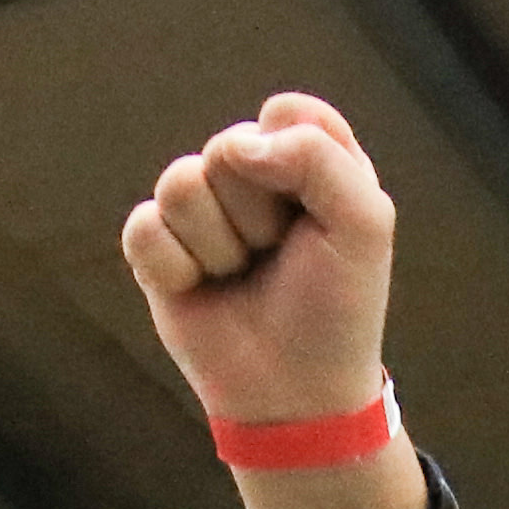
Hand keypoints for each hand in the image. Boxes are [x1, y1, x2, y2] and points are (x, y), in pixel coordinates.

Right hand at [121, 94, 429, 508]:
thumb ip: (319, 156)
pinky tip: (201, 290)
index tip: (318, 216)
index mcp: (305, 158)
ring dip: (217, 243)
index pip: (284, 113)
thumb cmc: (337, 308)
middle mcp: (249, 175)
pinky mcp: (157, 250)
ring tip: (241, 274)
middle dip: (257, 212)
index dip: (297, 163)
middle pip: (226, 147)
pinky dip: (175, 268)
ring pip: (179, 183)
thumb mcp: (364, 223)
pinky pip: (143, 227)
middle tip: (278, 257)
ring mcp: (199, 211)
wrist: (295, 394)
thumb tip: (237, 145)